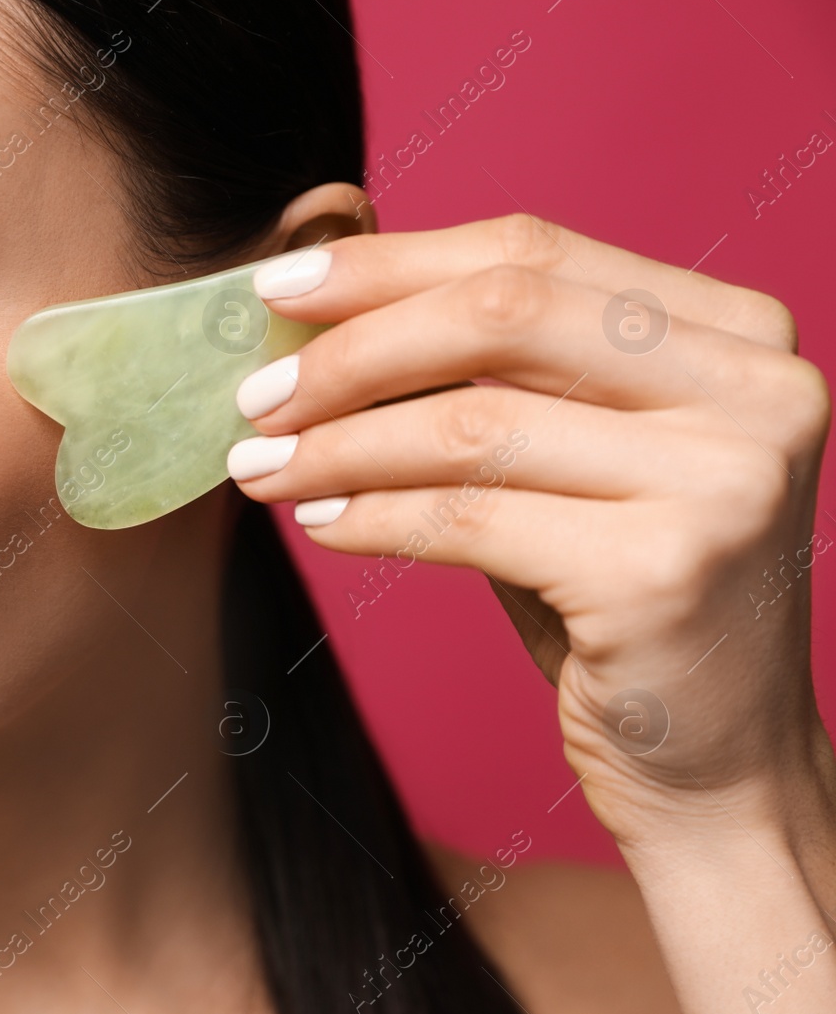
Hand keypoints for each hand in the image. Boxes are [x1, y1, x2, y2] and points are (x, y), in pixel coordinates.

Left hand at [226, 213, 833, 843]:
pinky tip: (317, 523)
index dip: (390, 263)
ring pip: (471, 422)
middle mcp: (758, 388)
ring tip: (258, 467)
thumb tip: (325, 297)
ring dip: (338, 443)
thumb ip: (489, 370)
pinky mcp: (666, 571)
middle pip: (503, 312)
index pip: (534, 251)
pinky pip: (466, 518)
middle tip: (254, 394)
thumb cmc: (613, 595)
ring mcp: (725, 478)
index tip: (278, 288)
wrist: (711, 763)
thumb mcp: (566, 458)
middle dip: (352, 350)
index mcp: (736, 333)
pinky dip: (371, 516)